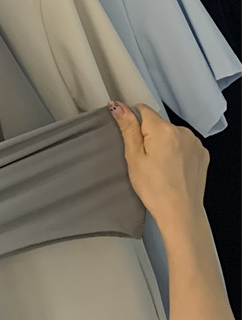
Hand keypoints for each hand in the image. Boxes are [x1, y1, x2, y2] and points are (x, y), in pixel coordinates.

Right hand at [109, 101, 209, 239]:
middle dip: (149, 136)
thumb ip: (128, 129)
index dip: (133, 123)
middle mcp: (182, 131)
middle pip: (158, 123)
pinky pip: (184, 144)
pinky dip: (177, 152)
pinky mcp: (201, 153)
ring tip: (159, 167)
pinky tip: (172, 169)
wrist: (180, 212)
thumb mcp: (134, 158)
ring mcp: (195, 142)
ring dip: (164, 144)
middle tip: (145, 160)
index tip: (132, 141)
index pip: (143, 110)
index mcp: (163, 130)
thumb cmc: (155, 189)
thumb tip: (119, 107)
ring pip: (171, 134)